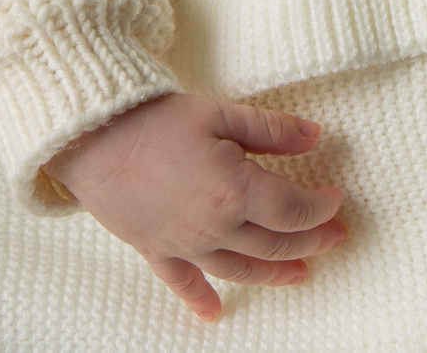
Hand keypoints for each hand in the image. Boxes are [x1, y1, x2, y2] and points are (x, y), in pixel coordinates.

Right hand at [43, 92, 347, 321]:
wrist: (90, 137)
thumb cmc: (154, 119)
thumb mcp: (220, 112)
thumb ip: (271, 130)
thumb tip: (315, 136)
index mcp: (235, 190)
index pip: (293, 209)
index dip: (321, 206)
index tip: (336, 198)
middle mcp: (214, 226)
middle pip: (274, 244)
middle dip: (310, 241)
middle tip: (335, 237)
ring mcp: (185, 243)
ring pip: (240, 269)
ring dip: (274, 275)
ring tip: (300, 274)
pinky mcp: (156, 249)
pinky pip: (183, 282)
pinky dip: (200, 300)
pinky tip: (214, 313)